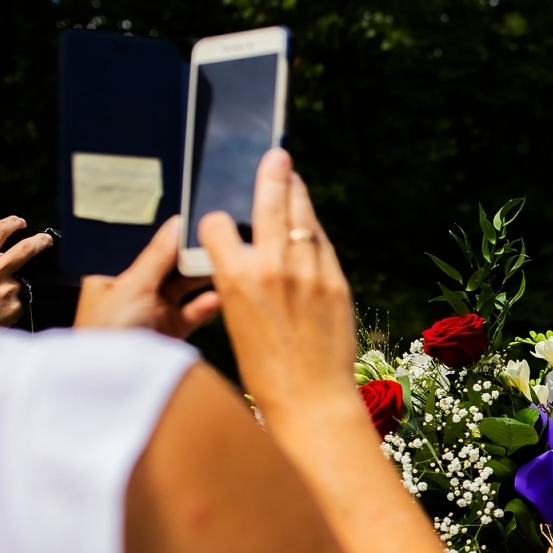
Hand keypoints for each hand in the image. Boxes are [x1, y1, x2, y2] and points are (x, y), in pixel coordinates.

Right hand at [0, 216, 51, 338]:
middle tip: (46, 240)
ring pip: (21, 279)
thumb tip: (2, 248)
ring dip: (13, 284)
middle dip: (40, 241)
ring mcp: (6, 291)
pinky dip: (13, 300)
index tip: (21, 222)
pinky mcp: (15, 307)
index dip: (12, 223)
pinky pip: (21, 298)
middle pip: (25, 250)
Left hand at [75, 217, 220, 337]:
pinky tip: (216, 299)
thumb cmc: (106, 334)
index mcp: (113, 278)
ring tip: (222, 269)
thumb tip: (176, 224)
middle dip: (192, 260)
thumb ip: (158, 256)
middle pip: (170, 270)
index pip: (149, 253)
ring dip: (202, 282)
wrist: (108, 384)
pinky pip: (191, 315)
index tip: (198, 229)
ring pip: (184, 291)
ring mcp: (152, 315)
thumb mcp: (132, 286)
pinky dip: (203, 307)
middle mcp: (133, 294)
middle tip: (217, 247)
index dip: (174, 242)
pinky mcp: (169, 335)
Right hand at [199, 149, 356, 425]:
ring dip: (296, 194)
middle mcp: (271, 267)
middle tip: (276, 155)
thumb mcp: (236, 321)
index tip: (220, 224)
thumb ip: (241, 282)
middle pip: (268, 202)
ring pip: (301, 217)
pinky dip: (312, 230)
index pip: (217, 225)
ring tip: (293, 178)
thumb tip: (246, 257)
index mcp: (234, 278)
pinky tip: (309, 224)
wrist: (311, 398)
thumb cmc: (266, 370)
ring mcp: (308, 271)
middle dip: (271, 174)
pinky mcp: (336, 281)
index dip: (216, 223)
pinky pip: (321, 243)